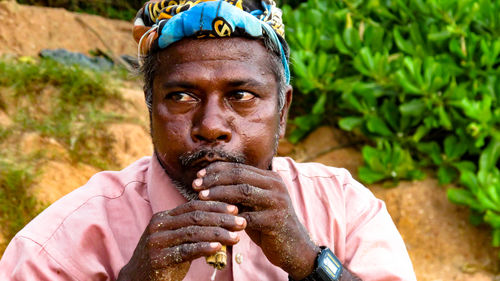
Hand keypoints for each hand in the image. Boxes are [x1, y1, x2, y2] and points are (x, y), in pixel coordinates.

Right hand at [117, 201, 245, 280]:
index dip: (216, 206)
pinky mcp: (159, 259)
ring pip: (193, 232)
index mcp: (164, 217)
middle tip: (241, 222)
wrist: (137, 280)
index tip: (235, 209)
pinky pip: (185, 251)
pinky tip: (219, 247)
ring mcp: (157, 241)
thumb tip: (224, 224)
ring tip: (236, 237)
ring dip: (218, 234)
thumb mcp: (175, 240)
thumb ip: (193, 230)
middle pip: (195, 217)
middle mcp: (159, 225)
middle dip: (221, 219)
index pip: (193, 206)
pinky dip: (204, 248)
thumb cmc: (163, 258)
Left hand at [193, 162, 319, 279]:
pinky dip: (229, 217)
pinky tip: (215, 219)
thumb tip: (209, 182)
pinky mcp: (276, 220)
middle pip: (240, 175)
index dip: (217, 170)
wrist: (294, 248)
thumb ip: (239, 193)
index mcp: (270, 178)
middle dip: (215, 179)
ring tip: (201, 197)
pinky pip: (248, 217)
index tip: (199, 176)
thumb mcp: (254, 205)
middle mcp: (276, 185)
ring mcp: (278, 201)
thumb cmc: (268, 225)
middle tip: (196, 185)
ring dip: (219, 193)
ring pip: (243, 191)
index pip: (239, 167)